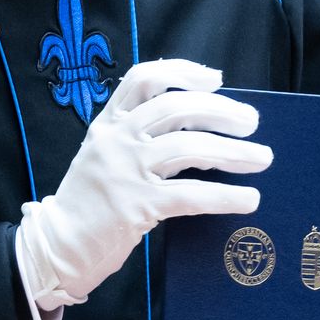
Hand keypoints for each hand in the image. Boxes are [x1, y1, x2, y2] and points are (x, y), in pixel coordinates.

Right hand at [14, 58, 269, 307]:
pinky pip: (191, 195)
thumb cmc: (90, 204)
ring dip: (233, 152)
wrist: (57, 248)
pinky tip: (248, 199)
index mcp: (108, 123)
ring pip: (189, 148)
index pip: (143, 78)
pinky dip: (225, 195)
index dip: (183, 72)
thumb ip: (142, 138)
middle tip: (251, 121)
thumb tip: (201, 126)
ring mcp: (124, 171)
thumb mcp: (106, 157)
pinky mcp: (135, 206)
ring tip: (262, 158)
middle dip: (221, 110)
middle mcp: (115, 140)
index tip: (215, 79)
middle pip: (176, 108)